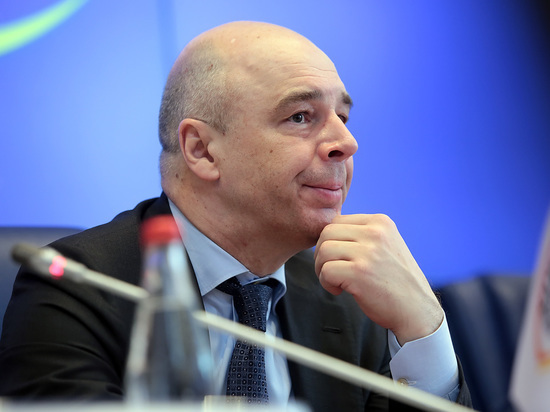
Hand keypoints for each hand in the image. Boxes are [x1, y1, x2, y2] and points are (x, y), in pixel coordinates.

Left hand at [314, 214, 442, 344]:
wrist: (416, 310)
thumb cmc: (396, 281)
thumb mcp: (385, 245)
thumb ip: (361, 236)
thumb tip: (325, 234)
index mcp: (380, 222)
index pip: (337, 220)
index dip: (330, 241)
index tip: (338, 258)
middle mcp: (375, 232)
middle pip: (326, 232)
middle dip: (322, 253)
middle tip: (331, 271)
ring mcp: (368, 252)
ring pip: (323, 250)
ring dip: (322, 268)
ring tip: (335, 281)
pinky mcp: (359, 272)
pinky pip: (326, 270)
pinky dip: (326, 282)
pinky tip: (339, 290)